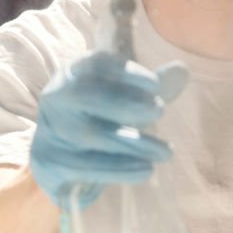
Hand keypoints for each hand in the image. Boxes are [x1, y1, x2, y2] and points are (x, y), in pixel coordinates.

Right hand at [30, 50, 187, 206]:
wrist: (55, 159)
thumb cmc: (95, 119)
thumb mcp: (120, 100)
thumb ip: (148, 88)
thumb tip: (182, 70)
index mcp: (74, 73)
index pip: (96, 62)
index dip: (125, 71)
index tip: (154, 84)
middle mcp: (57, 97)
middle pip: (89, 96)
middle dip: (127, 104)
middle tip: (160, 110)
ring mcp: (51, 130)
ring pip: (93, 135)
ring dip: (134, 143)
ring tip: (165, 151)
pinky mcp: (50, 161)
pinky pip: (89, 166)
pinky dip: (121, 169)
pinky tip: (146, 169)